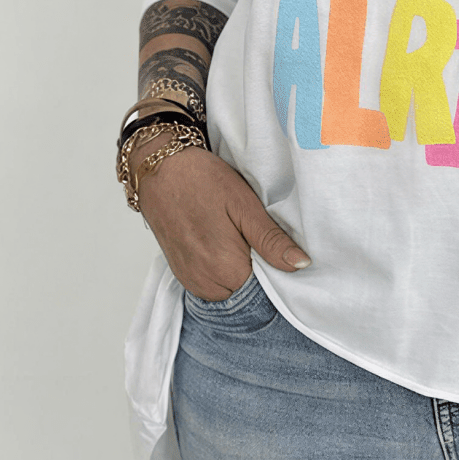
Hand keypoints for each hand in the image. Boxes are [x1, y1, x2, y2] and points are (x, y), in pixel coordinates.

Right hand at [136, 142, 310, 300]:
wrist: (158, 168)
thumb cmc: (200, 180)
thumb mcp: (244, 205)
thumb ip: (271, 240)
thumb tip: (300, 264)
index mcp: (225, 269)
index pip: (267, 288)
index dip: (274, 266)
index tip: (272, 243)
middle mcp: (206, 283)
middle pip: (248, 290)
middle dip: (257, 269)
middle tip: (252, 234)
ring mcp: (191, 280)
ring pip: (231, 288)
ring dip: (238, 269)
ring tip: (235, 235)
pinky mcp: (183, 274)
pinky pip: (213, 283)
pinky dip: (222, 269)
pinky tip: (222, 242)